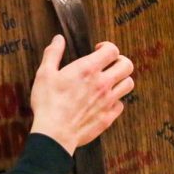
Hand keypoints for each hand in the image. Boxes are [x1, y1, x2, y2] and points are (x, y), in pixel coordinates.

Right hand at [30, 36, 133, 154]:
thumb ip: (53, 53)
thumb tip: (58, 39)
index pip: (112, 50)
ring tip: (110, 81)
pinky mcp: (108, 117)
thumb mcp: (45, 74)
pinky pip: (121, 104)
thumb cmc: (48, 103)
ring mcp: (108, 101)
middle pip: (127, 65)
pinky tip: (105, 101)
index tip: (98, 50)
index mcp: (88, 69)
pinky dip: (116, 100)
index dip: (107, 47)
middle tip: (109, 64)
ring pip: (128, 84)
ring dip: (121, 80)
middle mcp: (103, 83)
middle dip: (120, 61)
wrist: (55, 134)